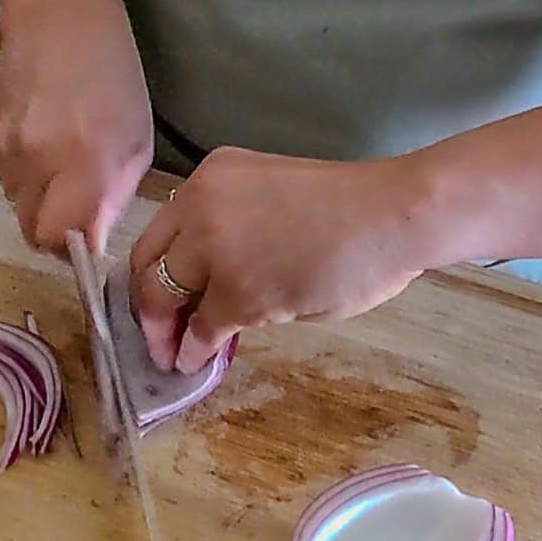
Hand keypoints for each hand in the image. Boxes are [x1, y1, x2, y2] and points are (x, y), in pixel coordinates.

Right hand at [0, 0, 152, 250]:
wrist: (59, 20)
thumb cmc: (109, 74)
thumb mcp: (136, 141)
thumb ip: (115, 196)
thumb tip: (95, 239)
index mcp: (83, 161)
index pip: (57, 237)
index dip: (72, 249)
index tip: (86, 242)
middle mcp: (37, 158)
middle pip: (32, 231)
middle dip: (55, 230)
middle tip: (75, 211)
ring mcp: (4, 147)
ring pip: (16, 205)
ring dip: (39, 200)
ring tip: (62, 166)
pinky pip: (3, 177)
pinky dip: (23, 174)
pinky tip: (43, 145)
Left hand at [130, 147, 432, 373]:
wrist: (393, 216)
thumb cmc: (351, 209)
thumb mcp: (271, 199)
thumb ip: (232, 231)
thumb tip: (211, 282)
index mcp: (211, 178)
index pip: (158, 232)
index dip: (150, 274)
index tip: (155, 301)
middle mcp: (201, 207)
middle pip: (151, 267)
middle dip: (148, 309)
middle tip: (155, 337)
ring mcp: (217, 250)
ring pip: (171, 299)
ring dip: (169, 335)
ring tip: (173, 356)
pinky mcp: (239, 293)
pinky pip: (204, 329)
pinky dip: (195, 350)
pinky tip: (195, 362)